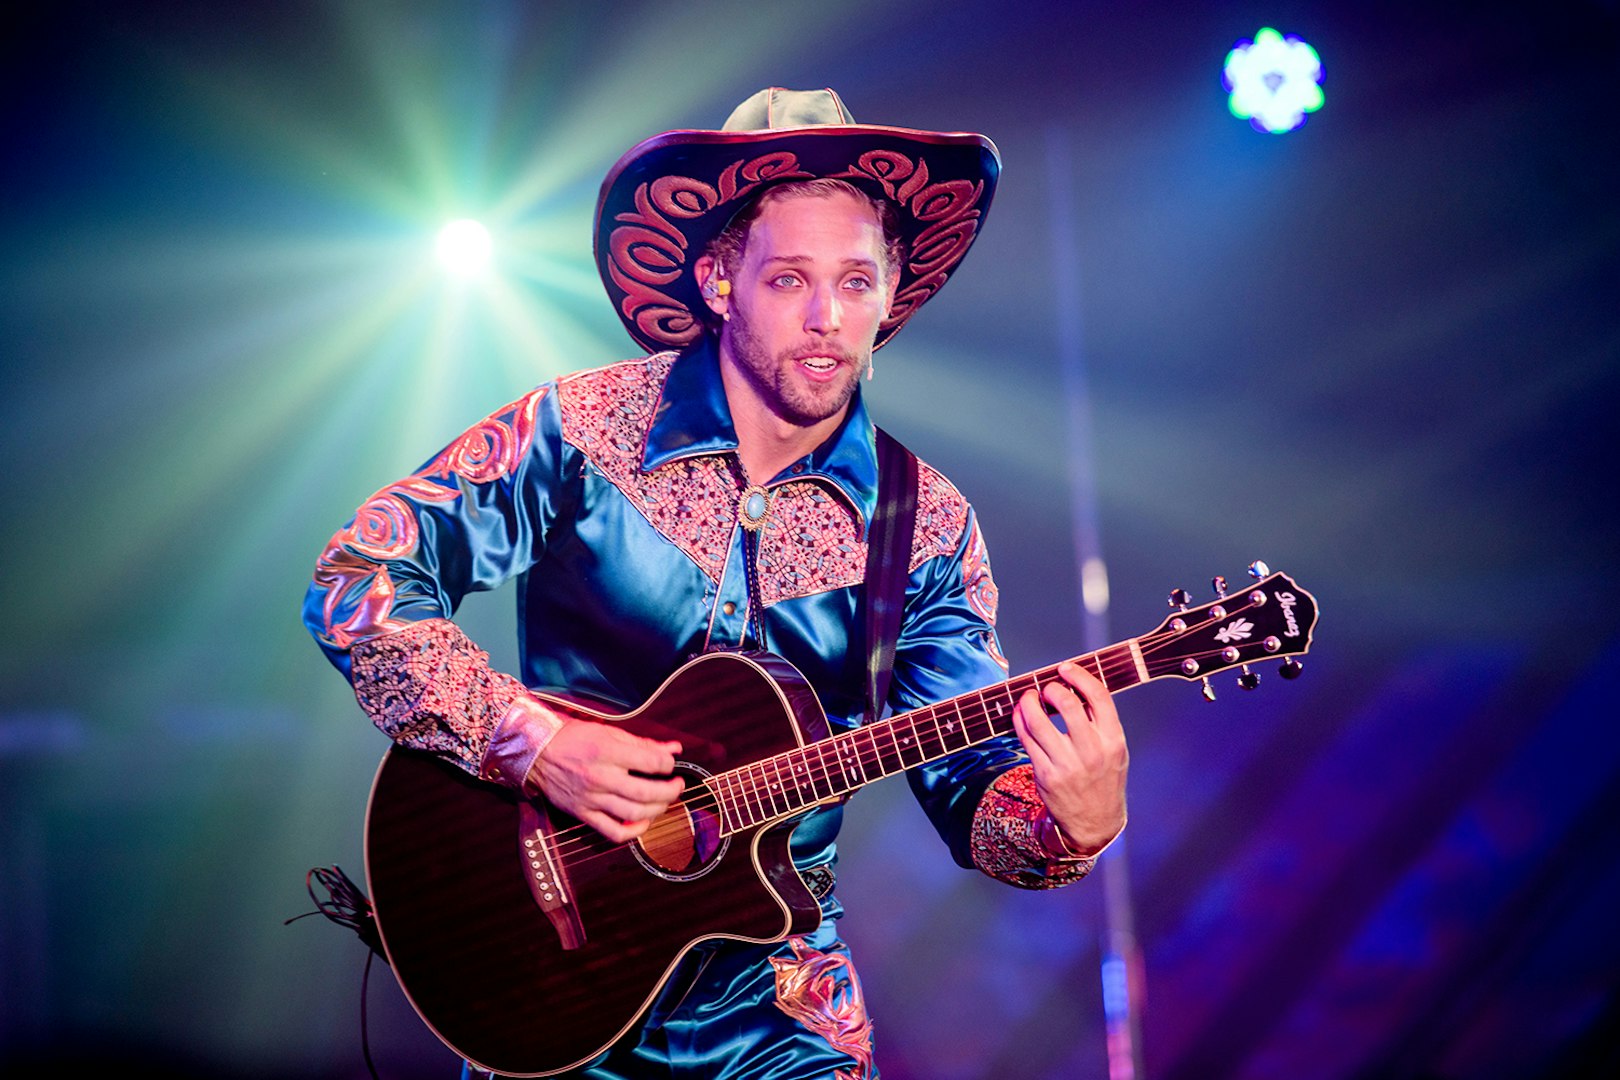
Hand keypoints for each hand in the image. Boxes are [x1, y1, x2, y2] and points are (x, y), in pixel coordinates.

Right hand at [526, 720, 683, 843]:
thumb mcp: (609, 732)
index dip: (668, 765)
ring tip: (663, 802)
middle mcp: (600, 778)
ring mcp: (591, 799)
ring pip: (634, 813)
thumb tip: (673, 748)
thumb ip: (643, 743)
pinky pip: (613, 832)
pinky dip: (633, 832)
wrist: (537, 751)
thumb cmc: (573, 739)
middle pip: (646, 792)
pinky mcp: (583, 814)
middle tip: (677, 786)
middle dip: (670, 791)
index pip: (651, 763)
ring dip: (657, 810)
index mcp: (607, 752)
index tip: (670, 765)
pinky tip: (643, 822)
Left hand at [1011, 661, 1128, 855]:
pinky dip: (1019, 721)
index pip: (1099, 697)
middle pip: (1067, 704)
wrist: (1094, 823)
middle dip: (1051, 689)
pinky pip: (1026, 739)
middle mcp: (1092, 751)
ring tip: (1028, 698)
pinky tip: (1020, 715)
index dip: (1079, 676)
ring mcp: (1067, 764)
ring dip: (1028, 702)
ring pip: (1038, 721)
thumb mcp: (1114, 750)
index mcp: (1113, 740)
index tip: (1065, 668)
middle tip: (1046, 689)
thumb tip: (1072, 685)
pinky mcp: (1045, 775)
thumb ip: (1099, 721)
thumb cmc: (1103, 779)